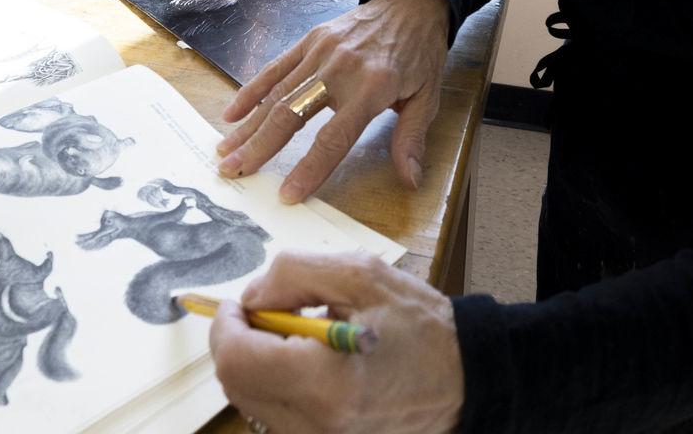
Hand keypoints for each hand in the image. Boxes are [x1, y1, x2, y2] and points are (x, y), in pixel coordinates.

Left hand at [209, 251, 462, 432]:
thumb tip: (250, 297)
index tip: (237, 303)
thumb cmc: (423, 327)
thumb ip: (292, 274)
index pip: (237, 359)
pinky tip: (307, 363)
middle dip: (238, 342)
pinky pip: (275, 414)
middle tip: (267, 313)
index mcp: (325, 381)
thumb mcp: (361, 276)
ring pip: (251, 400)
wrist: (466, 378)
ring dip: (257, 363)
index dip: (226, 325)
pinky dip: (276, 384)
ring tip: (298, 338)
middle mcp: (317, 423)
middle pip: (235, 384)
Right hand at [216, 0, 450, 203]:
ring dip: (248, 126)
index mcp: (372, 89)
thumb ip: (411, 139)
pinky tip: (231, 113)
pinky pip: (275, 68)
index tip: (287, 193)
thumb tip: (410, 180)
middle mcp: (340, 69)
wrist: (412, 4)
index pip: (333, 137)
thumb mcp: (428, 98)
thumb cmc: (419, 54)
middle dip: (259, 147)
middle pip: (291, 114)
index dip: (310, 168)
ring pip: (276, 93)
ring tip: (224, 151)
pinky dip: (251, 91)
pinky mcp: (309, 41)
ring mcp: (321, 52)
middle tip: (232, 172)